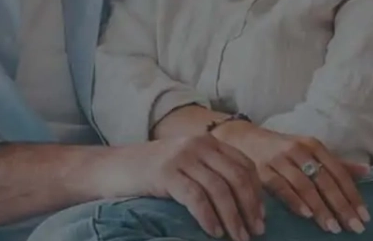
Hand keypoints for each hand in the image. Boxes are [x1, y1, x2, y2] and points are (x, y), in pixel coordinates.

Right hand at [95, 134, 264, 240]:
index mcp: (207, 141)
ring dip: (233, 217)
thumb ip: (210, 172)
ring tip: (238, 237)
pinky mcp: (165, 173)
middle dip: (250, 207)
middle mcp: (198, 145)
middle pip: (236, 177)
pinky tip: (214, 232)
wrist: (110, 167)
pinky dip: (208, 217)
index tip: (261, 216)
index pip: (244, 165)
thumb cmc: (150, 172)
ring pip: (219, 189)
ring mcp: (181, 157)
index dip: (257, 192)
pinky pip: (196, 197)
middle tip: (257, 231)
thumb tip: (242, 202)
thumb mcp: (185, 164)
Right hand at [215, 123, 370, 234]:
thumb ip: (336, 163)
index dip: (352, 195)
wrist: (244, 138)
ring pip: (305, 185)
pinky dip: (294, 201)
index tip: (364, 216)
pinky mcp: (261, 169)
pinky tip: (306, 215)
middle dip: (341, 206)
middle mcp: (299, 150)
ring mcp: (280, 159)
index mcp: (314, 146)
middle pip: (325, 180)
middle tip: (354, 227)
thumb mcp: (310, 151)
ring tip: (333, 227)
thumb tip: (367, 171)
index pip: (339, 172)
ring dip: (320, 208)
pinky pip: (280, 187)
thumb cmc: (282, 149)